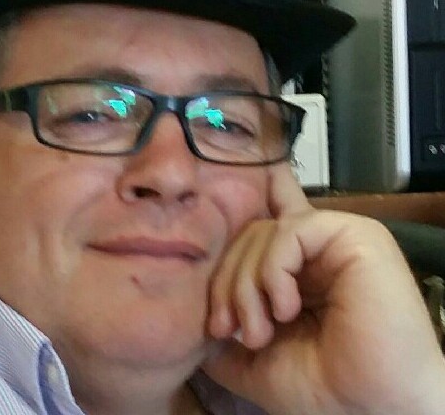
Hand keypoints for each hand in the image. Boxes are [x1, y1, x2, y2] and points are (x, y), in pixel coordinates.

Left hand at [203, 164, 444, 414]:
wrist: (370, 412)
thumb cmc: (322, 389)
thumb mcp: (254, 359)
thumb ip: (228, 329)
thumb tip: (195, 316)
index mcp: (301, 267)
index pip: (276, 212)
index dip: (262, 189)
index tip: (247, 174)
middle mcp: (317, 247)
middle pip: (249, 233)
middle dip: (228, 282)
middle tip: (228, 329)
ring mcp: (335, 238)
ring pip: (264, 231)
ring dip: (247, 285)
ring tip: (258, 332)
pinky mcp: (355, 235)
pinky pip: (290, 231)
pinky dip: (274, 270)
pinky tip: (285, 308)